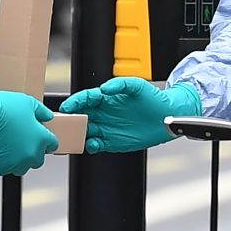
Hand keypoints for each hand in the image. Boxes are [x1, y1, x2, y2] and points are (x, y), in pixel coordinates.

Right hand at [0, 82, 59, 175]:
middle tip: (22, 141)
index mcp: (41, 139)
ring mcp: (15, 163)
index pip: (52, 145)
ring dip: (18, 160)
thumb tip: (47, 116)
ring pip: (21, 167)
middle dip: (33, 152)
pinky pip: (5, 168)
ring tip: (10, 146)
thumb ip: (42, 112)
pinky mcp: (0, 168)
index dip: (46, 140)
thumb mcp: (28, 103)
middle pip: (38, 160)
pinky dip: (3, 162)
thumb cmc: (3, 108)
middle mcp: (30, 154)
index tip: (40, 138)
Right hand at [60, 78, 201, 152]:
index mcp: (106, 98)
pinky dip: (91, 146)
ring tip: (74, 136)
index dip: (74, 102)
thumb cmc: (153, 98)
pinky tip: (92, 144)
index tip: (67, 107)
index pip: (85, 99)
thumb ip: (119, 84)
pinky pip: (96, 145)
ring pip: (85, 132)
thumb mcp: (137, 85)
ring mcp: (107, 128)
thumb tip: (104, 88)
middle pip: (81, 116)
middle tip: (64, 123)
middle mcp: (104, 113)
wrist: (166, 117)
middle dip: (71, 119)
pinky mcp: (113, 142)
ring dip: (78, 134)